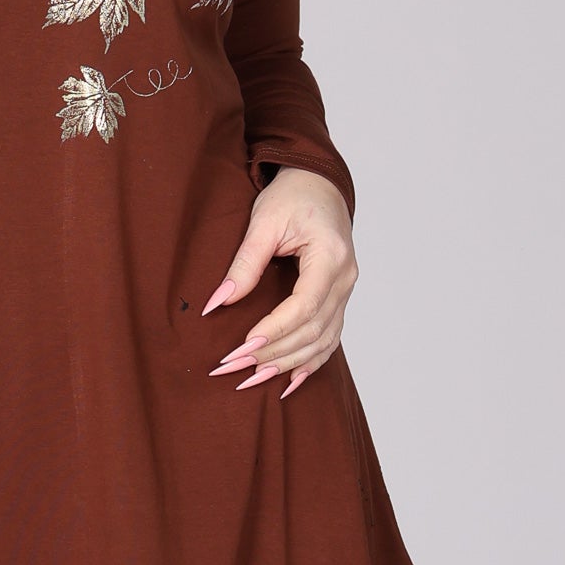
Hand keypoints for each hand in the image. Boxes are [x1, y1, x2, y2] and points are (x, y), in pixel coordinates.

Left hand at [201, 166, 357, 399]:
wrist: (319, 184)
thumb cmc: (292, 195)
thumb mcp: (263, 221)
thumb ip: (244, 263)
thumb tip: (218, 304)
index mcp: (331, 256)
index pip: (303, 306)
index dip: (274, 331)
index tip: (242, 347)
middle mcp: (345, 279)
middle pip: (312, 330)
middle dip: (272, 354)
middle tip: (234, 368)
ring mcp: (346, 290)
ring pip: (322, 341)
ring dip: (287, 363)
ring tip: (252, 378)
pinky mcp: (339, 297)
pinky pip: (330, 338)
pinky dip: (310, 362)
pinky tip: (289, 380)